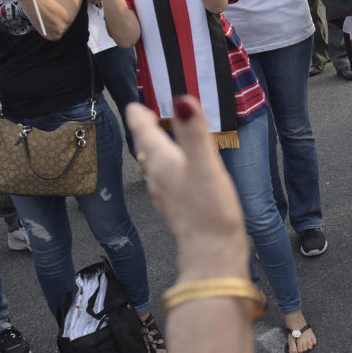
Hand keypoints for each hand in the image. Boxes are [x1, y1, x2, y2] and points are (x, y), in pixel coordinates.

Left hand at [126, 98, 248, 279]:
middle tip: (151, 116)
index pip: (140, 128)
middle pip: (144, 146)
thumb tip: (182, 100)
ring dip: (157, 148)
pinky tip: (182, 171)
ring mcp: (163, 193)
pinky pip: (165, 179)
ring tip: (166, 139)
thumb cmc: (209, 209)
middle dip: (146, 129)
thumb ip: (193, 131)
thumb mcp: (205, 163)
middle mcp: (155, 176)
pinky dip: (169, 167)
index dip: (139, 112)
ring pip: (153, 163)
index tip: (140, 102)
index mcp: (160, 160)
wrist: (212, 252)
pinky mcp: (174, 206)